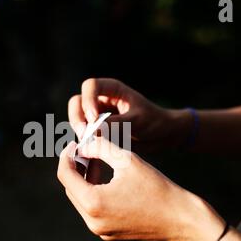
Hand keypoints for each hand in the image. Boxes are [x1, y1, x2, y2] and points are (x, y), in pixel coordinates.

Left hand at [57, 137, 225, 240]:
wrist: (181, 220)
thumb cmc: (156, 187)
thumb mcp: (127, 160)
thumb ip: (100, 147)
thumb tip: (83, 144)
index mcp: (93, 203)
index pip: (65, 176)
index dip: (67, 156)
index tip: (74, 144)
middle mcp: (92, 221)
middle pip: (71, 188)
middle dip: (76, 167)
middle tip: (87, 150)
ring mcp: (100, 230)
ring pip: (81, 199)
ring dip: (85, 179)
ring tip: (98, 160)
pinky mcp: (109, 233)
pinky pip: (93, 209)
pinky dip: (94, 192)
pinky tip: (106, 178)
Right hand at [68, 78, 191, 150]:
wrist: (162, 136)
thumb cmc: (154, 122)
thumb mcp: (137, 121)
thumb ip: (116, 124)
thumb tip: (92, 130)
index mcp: (112, 90)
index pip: (90, 86)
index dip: (88, 101)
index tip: (94, 119)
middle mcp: (101, 100)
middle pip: (77, 102)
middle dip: (78, 119)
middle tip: (86, 135)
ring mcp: (97, 116)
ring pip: (78, 120)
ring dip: (80, 132)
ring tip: (90, 146)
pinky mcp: (98, 131)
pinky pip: (84, 135)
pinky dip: (85, 143)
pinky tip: (91, 153)